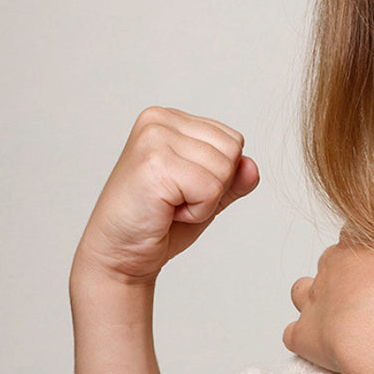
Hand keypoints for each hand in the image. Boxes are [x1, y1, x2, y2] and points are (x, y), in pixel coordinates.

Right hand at [74, 106, 258, 284]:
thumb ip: (233, 178)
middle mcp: (159, 120)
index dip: (219, 176)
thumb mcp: (207, 196)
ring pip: (224, 169)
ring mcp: (155, 138)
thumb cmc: (158, 223)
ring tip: (170, 205)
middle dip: (214, 186)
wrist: (121, 254)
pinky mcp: (156, 163)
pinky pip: (211, 189)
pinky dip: (197, 211)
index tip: (183, 189)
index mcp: (170, 120)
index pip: (233, 140)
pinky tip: (166, 211)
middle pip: (232, 151)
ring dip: (204, 201)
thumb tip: (251, 165)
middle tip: (176, 200)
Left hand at [284, 237, 373, 373]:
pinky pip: (292, 334)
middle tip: (365, 295)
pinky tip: (317, 346)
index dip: (363, 247)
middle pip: (327, 263)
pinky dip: (301, 338)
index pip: (352, 235)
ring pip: (300, 292)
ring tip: (334, 315)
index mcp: (354, 247)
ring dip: (310, 300)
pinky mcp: (303, 334)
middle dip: (339, 275)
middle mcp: (328, 270)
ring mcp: (312, 301)